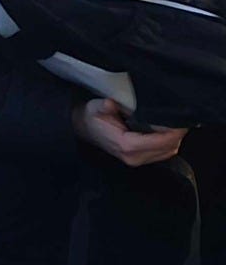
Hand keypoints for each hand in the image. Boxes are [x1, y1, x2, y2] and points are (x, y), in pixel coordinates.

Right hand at [72, 98, 186, 167]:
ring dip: (174, 137)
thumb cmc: (91, 117)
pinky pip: (163, 152)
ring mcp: (137, 160)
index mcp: (126, 145)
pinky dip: (169, 142)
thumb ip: (104, 106)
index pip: (161, 141)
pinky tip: (165, 130)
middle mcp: (134, 157)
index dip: (175, 130)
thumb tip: (111, 104)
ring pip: (169, 151)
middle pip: (169, 147)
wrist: (83, 128)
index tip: (180, 117)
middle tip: (180, 116)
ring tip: (173, 121)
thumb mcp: (95, 107)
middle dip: (178, 132)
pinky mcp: (140, 159)